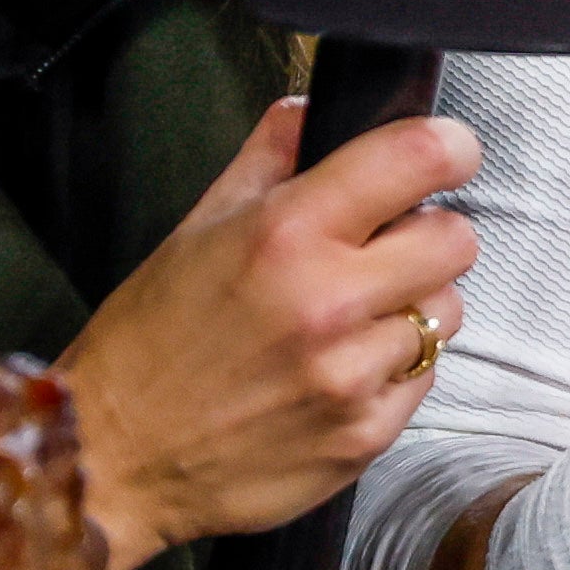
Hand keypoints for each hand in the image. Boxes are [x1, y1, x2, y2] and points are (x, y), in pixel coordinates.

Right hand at [52, 99, 481, 569]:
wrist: (114, 461)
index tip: (446, 154)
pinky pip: (423, 379)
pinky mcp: (366, 435)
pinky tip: (336, 372)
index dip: (447, 148)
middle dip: (426, 236)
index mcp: (286, 234)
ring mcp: (352, 374)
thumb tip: (314, 109)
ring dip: (410, 309)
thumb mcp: (194, 229)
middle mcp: (329, 301)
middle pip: (455, 239)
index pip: (418, 157)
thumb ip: (268, 158)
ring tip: (347, 322)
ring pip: (446, 312)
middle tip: (380, 252)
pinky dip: (392, 371)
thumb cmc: (148, 343)